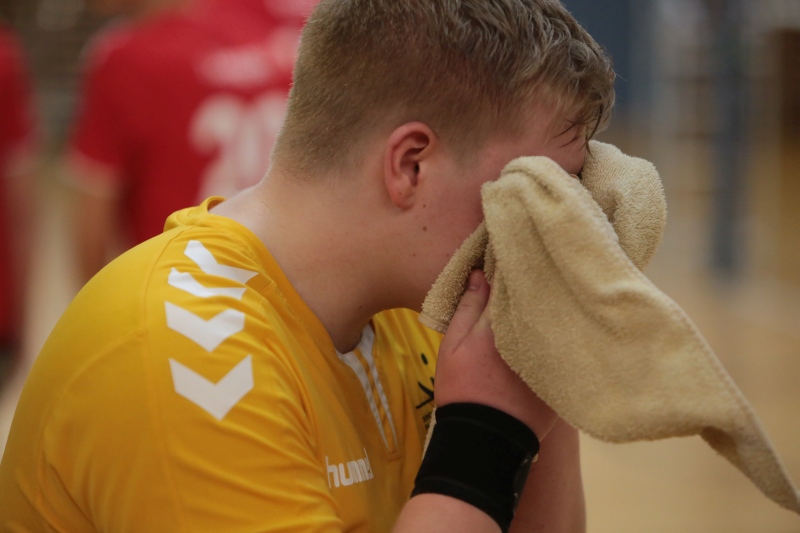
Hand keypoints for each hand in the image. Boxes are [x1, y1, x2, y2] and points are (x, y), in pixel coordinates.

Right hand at [434, 270, 558, 439]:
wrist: (486, 441)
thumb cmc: (463, 390)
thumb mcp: (452, 346)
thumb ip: (467, 308)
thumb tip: (479, 273)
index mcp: (501, 322)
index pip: (510, 282)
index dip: (511, 268)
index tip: (513, 254)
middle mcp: (532, 332)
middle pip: (537, 298)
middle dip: (535, 283)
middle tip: (534, 265)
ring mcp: (551, 354)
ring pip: (554, 319)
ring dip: (551, 306)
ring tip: (551, 289)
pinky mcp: (564, 373)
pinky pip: (565, 345)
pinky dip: (563, 334)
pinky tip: (563, 326)